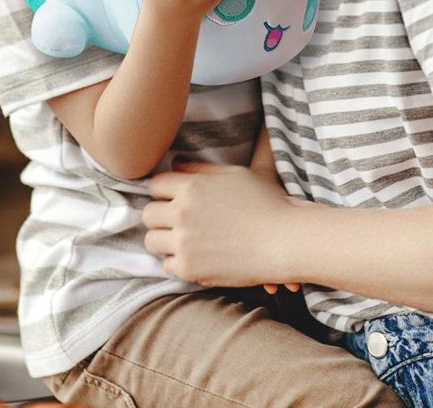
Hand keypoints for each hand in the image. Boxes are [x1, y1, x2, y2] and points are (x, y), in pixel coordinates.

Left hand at [142, 161, 297, 287]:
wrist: (284, 240)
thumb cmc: (266, 202)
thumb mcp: (234, 175)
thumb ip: (201, 168)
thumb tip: (176, 163)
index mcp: (192, 186)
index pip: (155, 185)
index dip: (163, 192)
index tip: (172, 200)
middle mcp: (183, 212)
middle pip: (148, 214)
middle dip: (160, 216)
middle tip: (176, 222)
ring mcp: (185, 242)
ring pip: (152, 241)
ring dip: (164, 240)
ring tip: (183, 241)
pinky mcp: (190, 268)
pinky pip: (166, 265)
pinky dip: (177, 262)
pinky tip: (195, 257)